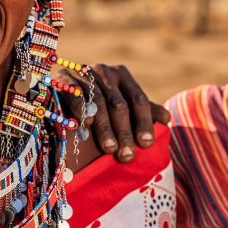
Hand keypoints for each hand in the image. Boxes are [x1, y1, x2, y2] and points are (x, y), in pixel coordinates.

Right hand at [54, 64, 169, 162]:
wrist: (60, 90)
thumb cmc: (97, 103)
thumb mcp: (122, 104)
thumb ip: (143, 110)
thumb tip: (167, 119)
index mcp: (122, 75)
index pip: (138, 99)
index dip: (144, 122)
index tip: (146, 144)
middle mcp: (104, 71)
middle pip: (119, 104)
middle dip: (124, 132)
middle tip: (127, 156)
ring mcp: (83, 72)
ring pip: (98, 102)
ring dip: (105, 128)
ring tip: (109, 149)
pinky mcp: (62, 77)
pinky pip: (74, 94)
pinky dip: (81, 110)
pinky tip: (85, 127)